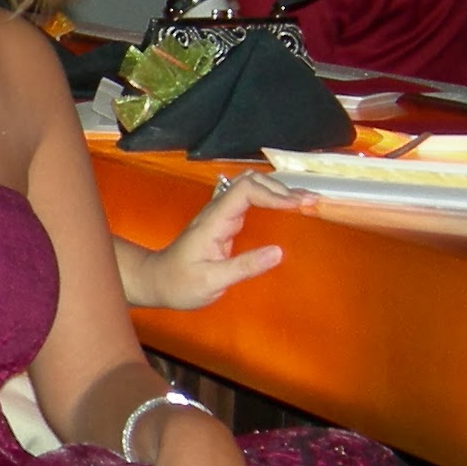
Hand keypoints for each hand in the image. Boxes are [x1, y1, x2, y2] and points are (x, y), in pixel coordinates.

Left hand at [123, 173, 304, 310]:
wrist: (156, 281)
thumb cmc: (180, 283)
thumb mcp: (211, 282)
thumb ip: (244, 267)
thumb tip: (279, 252)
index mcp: (213, 221)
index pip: (245, 191)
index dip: (273, 194)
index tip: (298, 206)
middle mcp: (216, 211)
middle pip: (250, 182)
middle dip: (281, 188)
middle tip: (310, 202)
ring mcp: (219, 214)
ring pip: (250, 187)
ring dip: (277, 190)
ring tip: (304, 201)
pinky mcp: (224, 222)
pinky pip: (249, 200)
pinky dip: (270, 199)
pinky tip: (286, 207)